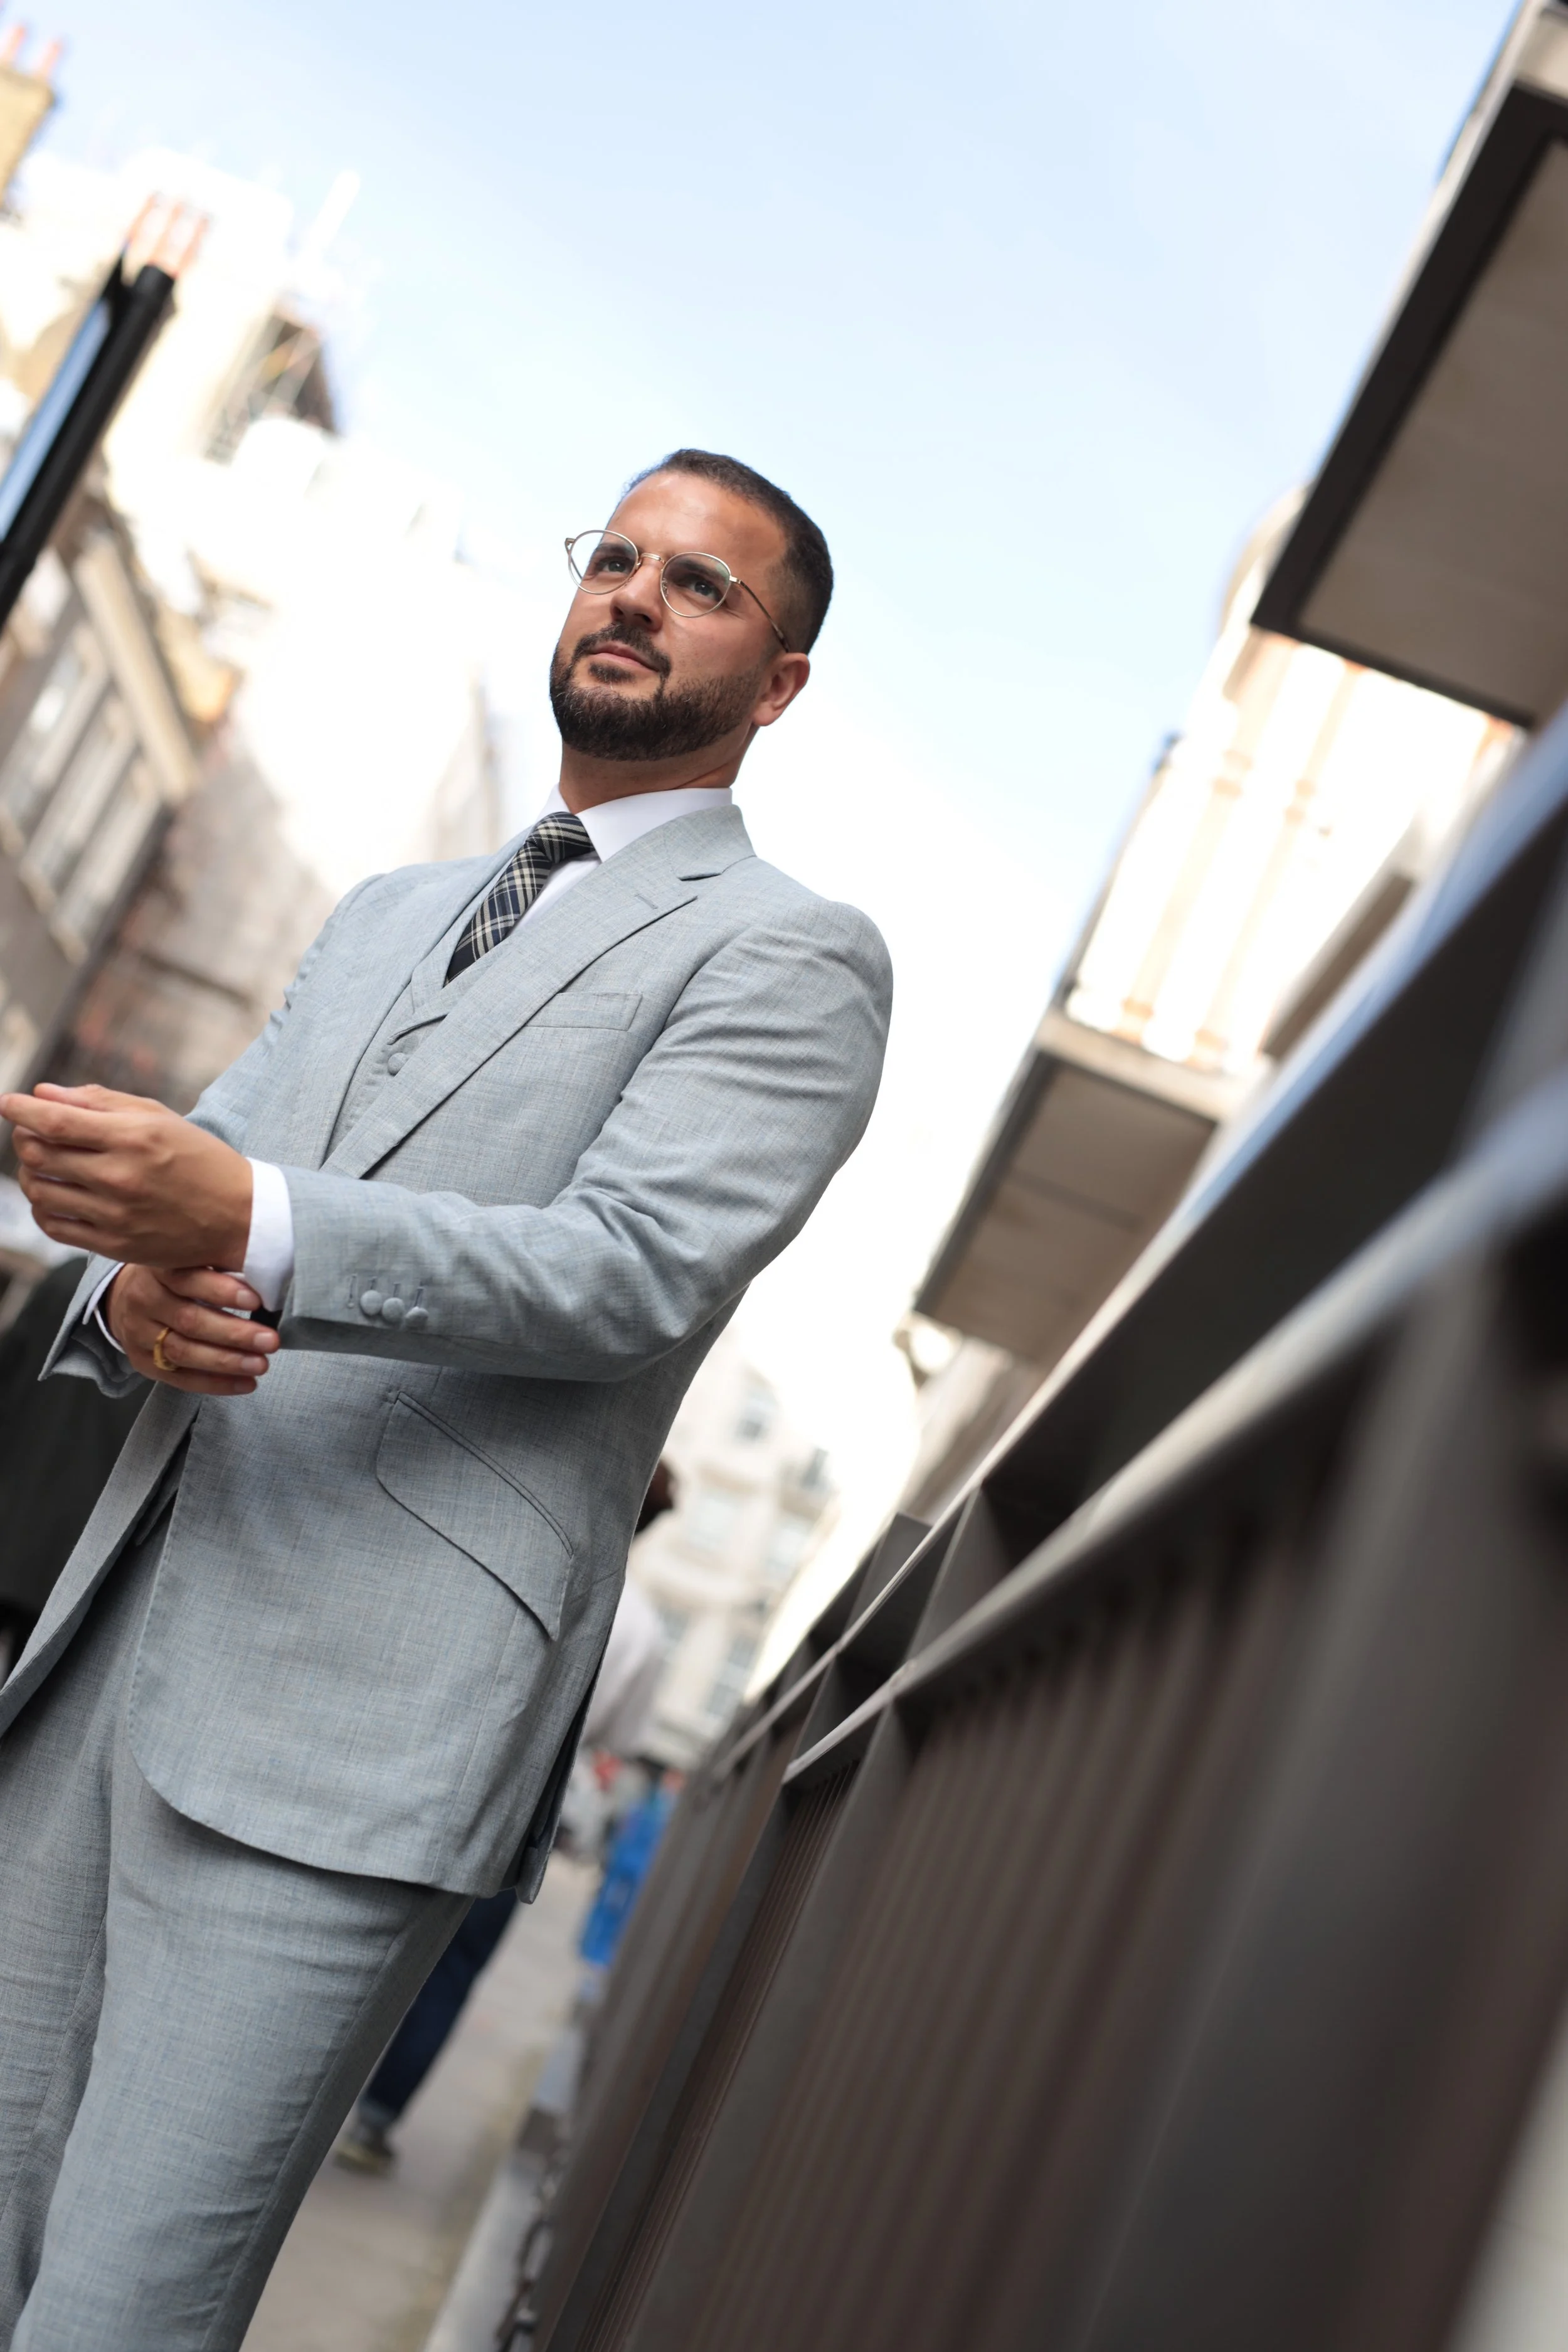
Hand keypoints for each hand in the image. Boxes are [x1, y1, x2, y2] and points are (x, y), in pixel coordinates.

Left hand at [1, 1083, 250, 1267]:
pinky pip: (54, 1227)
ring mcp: (115, 1216)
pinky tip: (54, 1195)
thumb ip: (101, 1102)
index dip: (20, 1109)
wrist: (238, 1215)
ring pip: (40, 1191)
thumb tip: (44, 1094)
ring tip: (41, 1164)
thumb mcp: (159, 1117)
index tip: (6, 1102)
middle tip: (30, 1131)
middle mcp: (120, 1177)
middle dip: (23, 1137)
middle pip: (39, 1154)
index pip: (55, 1122)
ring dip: (29, 1173)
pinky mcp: (114, 1245)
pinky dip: (43, 1208)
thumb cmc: (199, 1158)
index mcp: (134, 1138)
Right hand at [107, 1264, 278, 1395]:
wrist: (127, 1296)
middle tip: (270, 1341)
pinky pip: (180, 1378)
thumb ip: (221, 1265)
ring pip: (184, 1351)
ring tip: (261, 1364)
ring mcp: (139, 1333)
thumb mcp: (191, 1259)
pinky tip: (245, 1383)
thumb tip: (267, 1274)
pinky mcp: (142, 1361)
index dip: (222, 1291)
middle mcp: (144, 1300)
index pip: (188, 1279)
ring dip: (226, 1362)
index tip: (255, 1301)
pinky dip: (215, 1384)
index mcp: (158, 1269)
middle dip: (233, 1333)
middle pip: (189, 1320)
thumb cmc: (176, 1275)